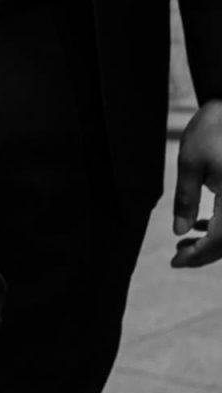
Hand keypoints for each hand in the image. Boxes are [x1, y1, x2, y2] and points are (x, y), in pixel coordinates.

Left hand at [172, 99, 221, 266]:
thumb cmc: (212, 129)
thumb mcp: (190, 162)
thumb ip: (186, 200)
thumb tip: (180, 233)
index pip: (220, 241)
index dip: (197, 256)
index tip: (175, 262)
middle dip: (205, 253)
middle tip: (177, 257)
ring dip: (214, 242)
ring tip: (185, 244)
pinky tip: (202, 226)